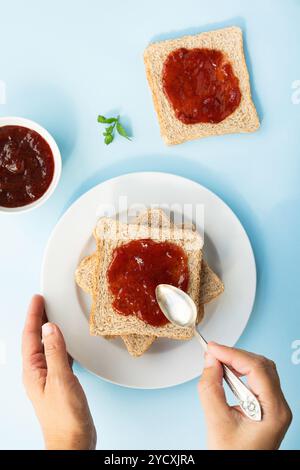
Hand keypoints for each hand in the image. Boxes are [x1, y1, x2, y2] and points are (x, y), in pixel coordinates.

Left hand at [22, 295, 96, 449]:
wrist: (72, 443)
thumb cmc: (65, 418)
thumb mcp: (61, 380)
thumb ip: (56, 352)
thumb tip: (50, 328)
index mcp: (33, 371)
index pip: (30, 336)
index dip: (33, 315)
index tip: (37, 299)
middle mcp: (37, 373)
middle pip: (35, 339)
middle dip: (37, 319)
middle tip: (43, 301)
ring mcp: (47, 378)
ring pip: (46, 347)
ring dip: (48, 330)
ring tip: (52, 315)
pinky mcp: (59, 383)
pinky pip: (57, 356)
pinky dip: (60, 344)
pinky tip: (66, 342)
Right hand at [198, 342, 291, 449]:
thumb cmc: (233, 456)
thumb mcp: (216, 422)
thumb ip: (210, 388)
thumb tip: (210, 361)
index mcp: (274, 411)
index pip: (257, 369)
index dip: (233, 354)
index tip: (212, 349)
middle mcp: (279, 407)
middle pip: (261, 366)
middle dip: (235, 355)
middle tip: (212, 353)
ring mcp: (274, 407)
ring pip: (260, 371)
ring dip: (238, 363)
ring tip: (217, 362)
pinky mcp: (266, 408)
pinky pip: (256, 381)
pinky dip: (239, 373)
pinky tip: (225, 375)